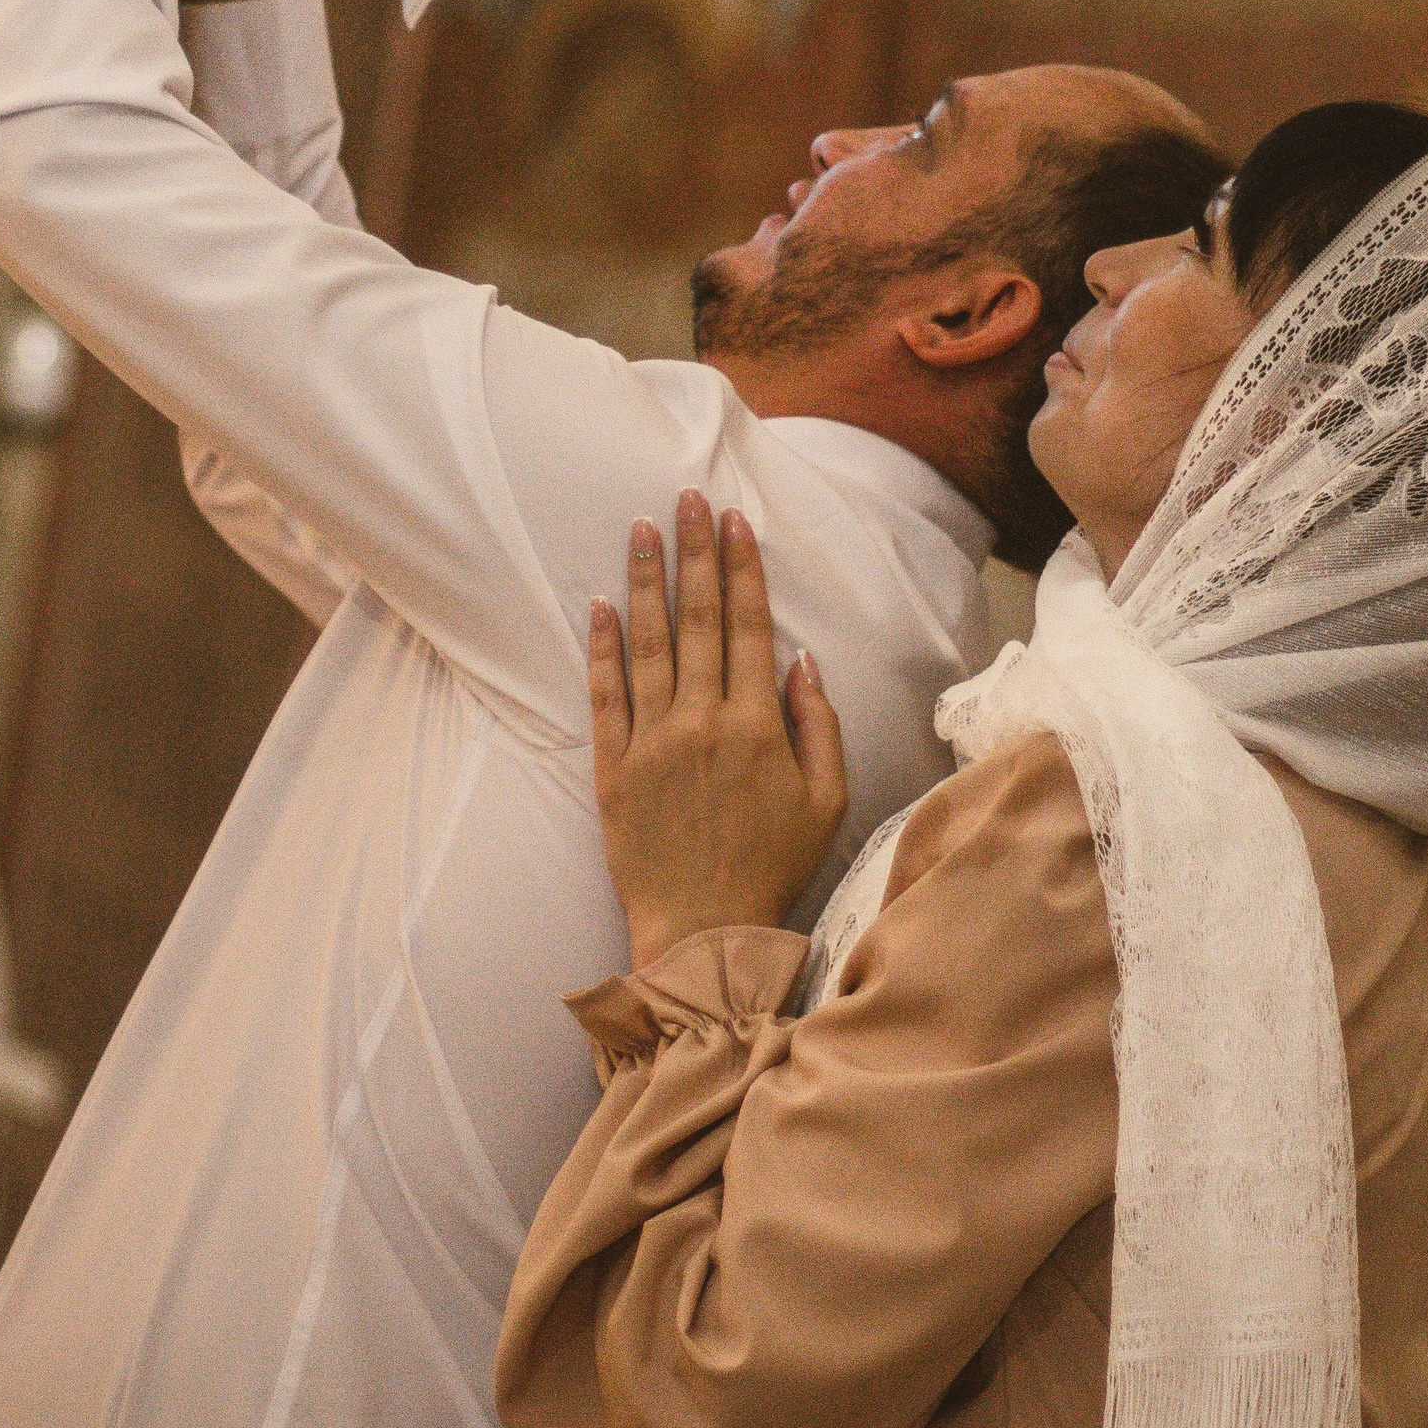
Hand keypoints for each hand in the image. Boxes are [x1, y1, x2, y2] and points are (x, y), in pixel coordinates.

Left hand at [590, 490, 846, 971]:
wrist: (704, 931)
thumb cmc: (774, 867)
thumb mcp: (827, 801)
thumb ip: (820, 724)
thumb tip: (802, 659)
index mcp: (758, 725)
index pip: (749, 626)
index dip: (743, 568)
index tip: (736, 520)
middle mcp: (703, 721)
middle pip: (698, 619)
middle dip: (695, 552)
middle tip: (688, 497)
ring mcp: (652, 742)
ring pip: (648, 644)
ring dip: (646, 580)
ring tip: (641, 527)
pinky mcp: (613, 768)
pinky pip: (605, 695)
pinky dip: (601, 647)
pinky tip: (600, 604)